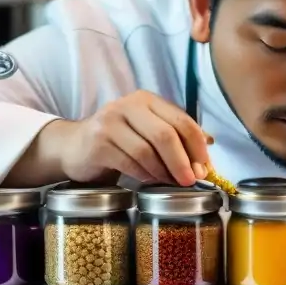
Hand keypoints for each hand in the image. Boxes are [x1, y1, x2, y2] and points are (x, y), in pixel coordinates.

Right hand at [63, 90, 210, 186]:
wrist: (75, 147)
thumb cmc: (118, 141)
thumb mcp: (148, 131)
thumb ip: (176, 134)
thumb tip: (210, 142)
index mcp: (147, 100)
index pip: (182, 120)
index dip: (197, 147)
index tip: (205, 168)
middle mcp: (128, 105)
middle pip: (165, 135)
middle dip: (183, 161)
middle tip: (191, 181)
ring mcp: (110, 122)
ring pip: (147, 151)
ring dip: (163, 172)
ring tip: (171, 183)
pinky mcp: (98, 142)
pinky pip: (129, 163)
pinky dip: (144, 176)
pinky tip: (150, 182)